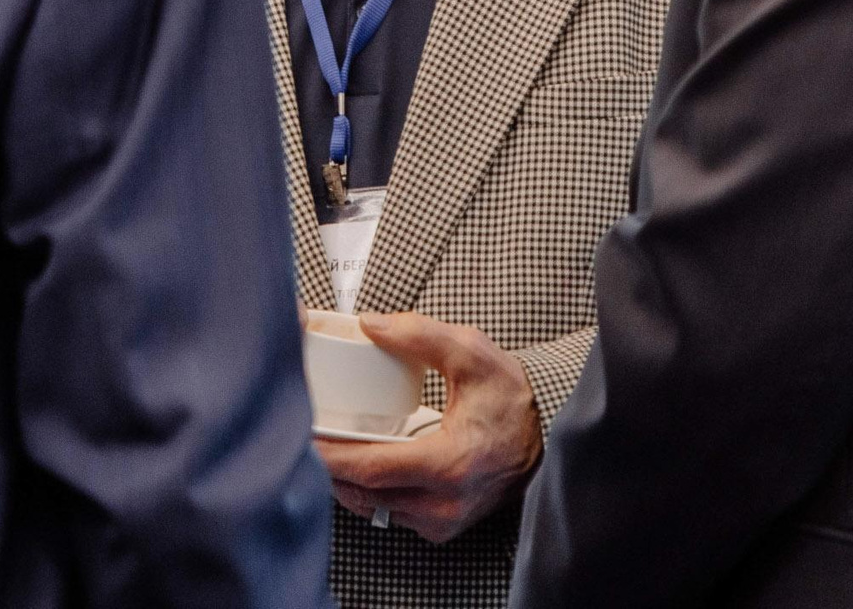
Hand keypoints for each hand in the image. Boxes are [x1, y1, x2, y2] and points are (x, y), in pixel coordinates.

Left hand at [315, 311, 543, 544]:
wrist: (548, 439)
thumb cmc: (510, 399)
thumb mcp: (472, 354)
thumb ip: (421, 334)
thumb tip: (371, 324)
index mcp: (450, 463)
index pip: (371, 469)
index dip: (330, 455)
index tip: (304, 435)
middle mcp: (445, 502)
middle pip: (364, 493)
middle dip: (329, 466)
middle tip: (304, 436)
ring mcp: (444, 520)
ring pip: (375, 508)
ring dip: (347, 481)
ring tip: (327, 447)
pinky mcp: (443, 528)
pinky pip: (392, 515)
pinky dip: (371, 493)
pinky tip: (360, 467)